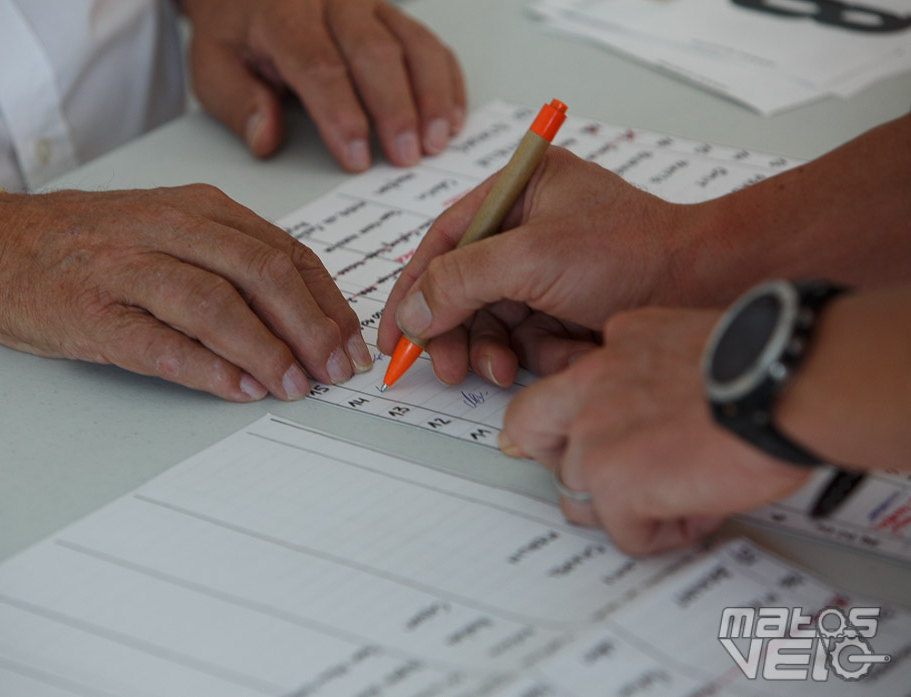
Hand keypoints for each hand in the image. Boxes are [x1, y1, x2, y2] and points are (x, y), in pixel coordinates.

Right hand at [0, 185, 371, 400]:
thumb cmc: (97, 243)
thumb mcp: (175, 229)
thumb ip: (236, 262)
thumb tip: (308, 320)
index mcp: (201, 209)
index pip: (288, 252)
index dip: (328, 302)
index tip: (351, 343)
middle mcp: (171, 230)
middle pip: (263, 274)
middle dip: (311, 327)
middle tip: (336, 370)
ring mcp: (130, 269)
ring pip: (217, 305)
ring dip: (266, 351)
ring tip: (295, 385)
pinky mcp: (94, 312)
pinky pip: (161, 343)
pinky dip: (206, 369)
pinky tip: (238, 390)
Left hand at [183, 0, 465, 170]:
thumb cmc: (238, 33)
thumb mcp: (214, 65)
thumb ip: (236, 102)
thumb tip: (265, 138)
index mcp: (283, 15)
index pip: (318, 65)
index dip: (341, 114)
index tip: (355, 157)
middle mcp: (333, 2)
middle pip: (374, 52)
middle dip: (395, 108)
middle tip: (406, 156)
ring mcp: (370, 5)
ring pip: (411, 43)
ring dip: (431, 95)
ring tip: (437, 142)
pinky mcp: (394, 15)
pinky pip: (430, 42)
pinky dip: (447, 81)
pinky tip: (452, 119)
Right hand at [377, 146, 688, 384]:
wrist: (708, 287)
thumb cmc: (631, 252)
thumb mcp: (533, 258)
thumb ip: (461, 280)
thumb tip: (410, 311)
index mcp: (518, 189)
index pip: (444, 240)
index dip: (412, 289)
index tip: (393, 334)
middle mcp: (529, 226)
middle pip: (463, 287)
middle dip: (455, 332)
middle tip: (445, 368)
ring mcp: (548, 269)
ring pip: (493, 321)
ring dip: (496, 351)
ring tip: (506, 372)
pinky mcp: (568, 306)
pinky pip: (530, 339)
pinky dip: (542, 355)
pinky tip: (569, 355)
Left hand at [498, 307, 811, 554]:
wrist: (788, 382)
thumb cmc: (764, 362)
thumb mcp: (687, 341)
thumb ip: (650, 368)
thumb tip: (654, 407)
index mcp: (611, 349)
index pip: (558, 389)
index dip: (562, 423)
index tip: (570, 440)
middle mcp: (590, 387)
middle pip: (529, 434)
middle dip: (561, 463)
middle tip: (606, 483)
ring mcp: (595, 435)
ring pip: (578, 493)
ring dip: (627, 507)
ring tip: (685, 497)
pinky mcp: (615, 482)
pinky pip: (624, 531)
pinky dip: (660, 533)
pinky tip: (699, 511)